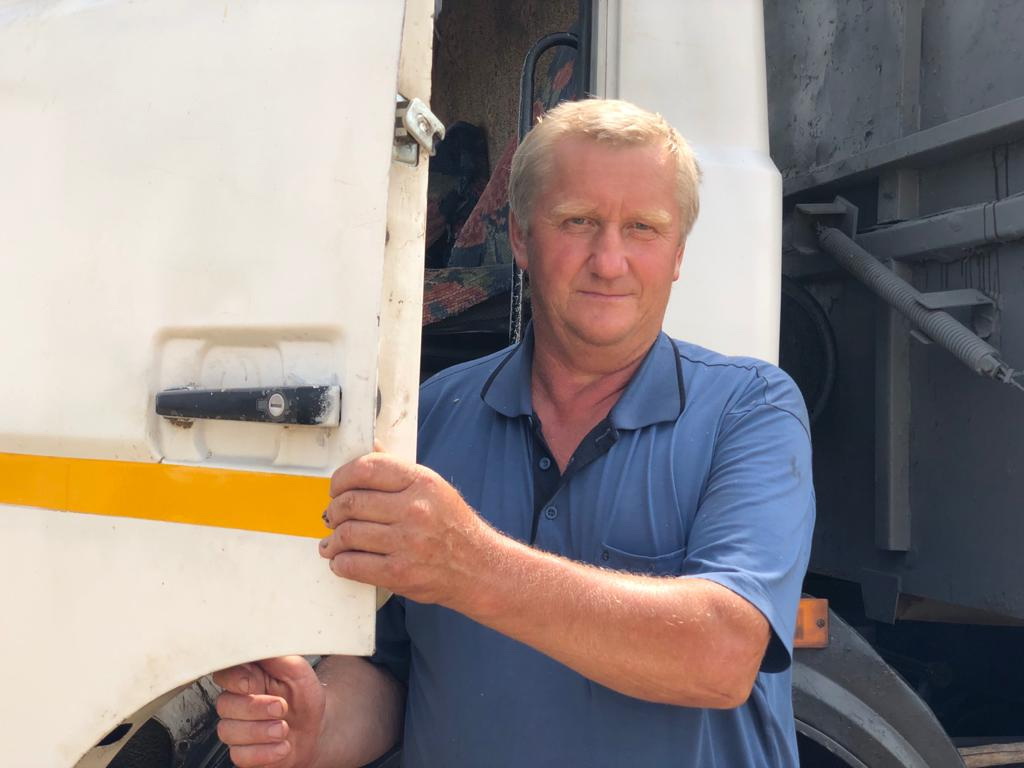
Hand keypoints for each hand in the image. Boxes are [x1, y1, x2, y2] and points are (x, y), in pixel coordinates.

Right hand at [212, 656, 325, 767]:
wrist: (317, 731)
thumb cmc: (304, 698)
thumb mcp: (298, 670)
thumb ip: (276, 656)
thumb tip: (259, 643)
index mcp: (249, 677)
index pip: (224, 673)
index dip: (234, 679)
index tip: (252, 684)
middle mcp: (238, 702)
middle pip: (224, 704)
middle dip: (255, 708)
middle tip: (281, 708)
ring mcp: (238, 728)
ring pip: (228, 731)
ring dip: (261, 732)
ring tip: (284, 729)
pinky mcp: (242, 752)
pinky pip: (239, 756)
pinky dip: (265, 752)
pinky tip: (281, 746)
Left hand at [319, 451, 494, 606]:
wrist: (479, 568)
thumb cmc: (455, 528)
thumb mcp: (435, 488)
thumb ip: (400, 471)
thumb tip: (371, 449)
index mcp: (421, 483)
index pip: (366, 468)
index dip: (341, 477)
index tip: (336, 487)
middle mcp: (414, 510)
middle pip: (351, 502)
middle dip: (334, 510)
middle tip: (333, 516)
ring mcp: (406, 542)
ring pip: (347, 534)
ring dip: (333, 540)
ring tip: (333, 542)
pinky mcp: (399, 573)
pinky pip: (352, 564)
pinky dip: (340, 563)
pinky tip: (342, 560)